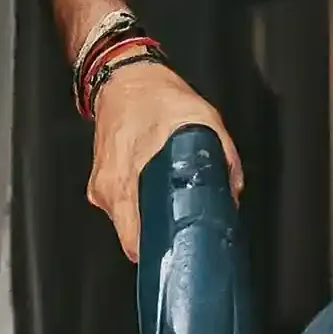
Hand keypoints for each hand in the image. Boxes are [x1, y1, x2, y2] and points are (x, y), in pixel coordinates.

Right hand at [87, 60, 243, 262]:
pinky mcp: (100, 182)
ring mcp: (102, 187)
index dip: (159, 254)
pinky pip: (121, 207)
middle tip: (183, 235)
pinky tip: (153, 192)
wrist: (123, 78)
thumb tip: (232, 196)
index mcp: (128, 180)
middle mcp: (110, 189)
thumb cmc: (156, 97)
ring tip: (169, 210)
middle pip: (132, 238)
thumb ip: (222, 159)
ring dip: (148, 222)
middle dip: (159, 240)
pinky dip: (138, 206)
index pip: (135, 240)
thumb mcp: (204, 120)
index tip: (179, 256)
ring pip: (127, 223)